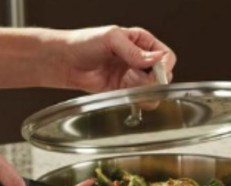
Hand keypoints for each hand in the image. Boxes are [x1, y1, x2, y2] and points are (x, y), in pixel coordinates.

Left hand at [57, 26, 175, 92]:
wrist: (64, 61)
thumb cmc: (83, 43)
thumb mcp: (111, 38)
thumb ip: (134, 50)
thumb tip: (156, 59)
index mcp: (142, 42)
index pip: (166, 56)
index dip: (164, 66)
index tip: (155, 71)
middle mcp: (141, 59)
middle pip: (163, 75)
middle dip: (155, 81)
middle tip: (139, 80)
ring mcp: (134, 76)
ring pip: (154, 90)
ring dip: (147, 93)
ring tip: (131, 88)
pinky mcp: (125, 91)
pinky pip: (141, 100)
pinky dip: (139, 101)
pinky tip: (128, 96)